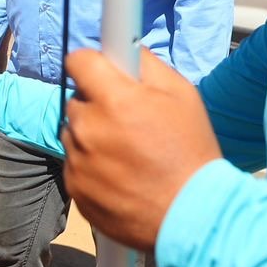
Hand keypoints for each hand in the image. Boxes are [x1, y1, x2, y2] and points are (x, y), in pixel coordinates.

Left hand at [61, 47, 220, 249]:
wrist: (192, 217)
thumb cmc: (191, 153)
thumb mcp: (182, 95)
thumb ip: (147, 64)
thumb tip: (125, 49)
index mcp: (114, 99)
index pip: (78, 61)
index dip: (93, 64)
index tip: (104, 72)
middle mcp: (88, 128)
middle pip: (77, 99)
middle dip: (98, 104)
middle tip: (129, 121)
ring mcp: (78, 161)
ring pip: (74, 133)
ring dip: (92, 136)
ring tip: (128, 154)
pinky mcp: (74, 188)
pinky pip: (75, 164)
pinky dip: (91, 166)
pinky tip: (121, 175)